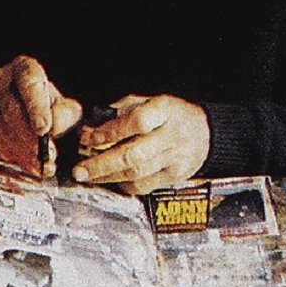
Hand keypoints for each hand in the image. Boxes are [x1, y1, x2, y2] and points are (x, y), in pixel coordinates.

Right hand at [0, 56, 82, 177]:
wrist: (27, 109)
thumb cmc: (46, 105)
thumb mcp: (63, 105)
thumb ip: (64, 114)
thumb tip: (54, 126)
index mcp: (23, 68)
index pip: (29, 84)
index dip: (36, 107)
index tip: (44, 129)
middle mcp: (0, 79)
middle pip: (12, 110)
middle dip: (30, 137)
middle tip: (45, 154)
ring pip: (1, 128)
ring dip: (21, 151)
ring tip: (39, 163)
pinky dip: (9, 155)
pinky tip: (25, 161)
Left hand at [71, 94, 210, 195]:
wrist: (205, 132)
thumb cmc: (170, 114)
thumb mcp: (149, 101)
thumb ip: (121, 110)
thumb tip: (92, 128)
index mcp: (165, 110)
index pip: (138, 122)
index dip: (112, 131)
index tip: (90, 138)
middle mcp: (172, 135)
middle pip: (134, 154)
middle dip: (102, 164)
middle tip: (80, 170)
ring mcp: (175, 158)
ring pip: (137, 173)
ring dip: (108, 176)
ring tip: (89, 176)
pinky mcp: (175, 176)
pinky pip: (145, 185)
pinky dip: (124, 184)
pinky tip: (111, 180)